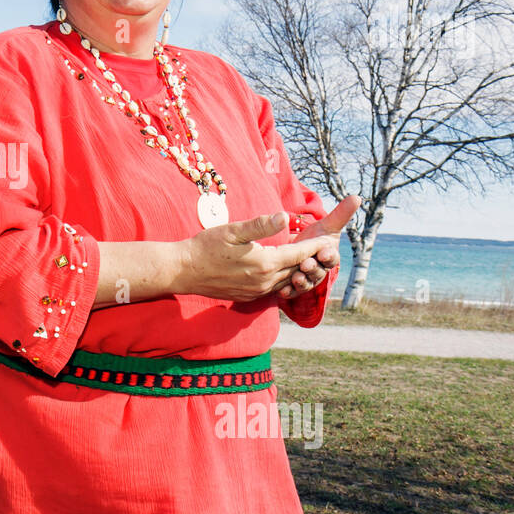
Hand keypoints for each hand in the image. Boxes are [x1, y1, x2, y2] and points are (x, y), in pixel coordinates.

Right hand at [173, 211, 342, 302]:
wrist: (184, 271)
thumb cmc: (207, 246)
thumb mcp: (234, 230)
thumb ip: (261, 225)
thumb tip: (285, 216)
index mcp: (265, 263)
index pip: (298, 254)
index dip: (314, 247)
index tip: (328, 240)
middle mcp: (265, 281)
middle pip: (296, 270)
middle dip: (310, 260)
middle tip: (324, 252)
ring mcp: (257, 292)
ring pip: (286, 281)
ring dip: (297, 271)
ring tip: (308, 261)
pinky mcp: (248, 297)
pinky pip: (273, 289)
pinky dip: (282, 280)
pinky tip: (282, 272)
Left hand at [276, 194, 360, 299]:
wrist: (300, 252)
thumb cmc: (316, 238)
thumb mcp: (327, 226)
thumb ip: (341, 214)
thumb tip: (357, 197)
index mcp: (329, 256)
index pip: (331, 257)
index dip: (328, 255)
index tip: (324, 251)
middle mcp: (320, 271)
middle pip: (318, 272)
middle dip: (313, 269)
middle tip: (306, 263)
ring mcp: (308, 280)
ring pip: (306, 284)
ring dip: (301, 282)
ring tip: (295, 277)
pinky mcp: (294, 288)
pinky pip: (292, 292)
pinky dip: (288, 293)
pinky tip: (282, 292)